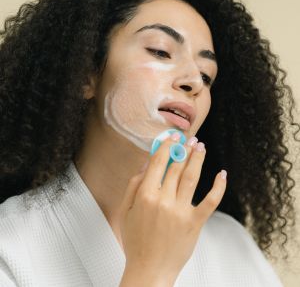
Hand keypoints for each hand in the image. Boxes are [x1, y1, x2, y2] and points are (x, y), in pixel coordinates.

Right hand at [119, 135, 226, 280]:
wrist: (149, 269)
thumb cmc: (135, 241)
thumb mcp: (126, 211)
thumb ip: (134, 185)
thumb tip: (146, 164)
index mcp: (145, 195)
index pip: (158, 162)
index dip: (166, 146)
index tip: (171, 137)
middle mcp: (164, 200)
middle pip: (177, 167)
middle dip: (184, 148)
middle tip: (189, 138)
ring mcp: (181, 211)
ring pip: (192, 177)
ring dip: (197, 159)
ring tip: (200, 146)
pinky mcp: (195, 222)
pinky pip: (210, 200)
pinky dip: (218, 186)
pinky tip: (222, 173)